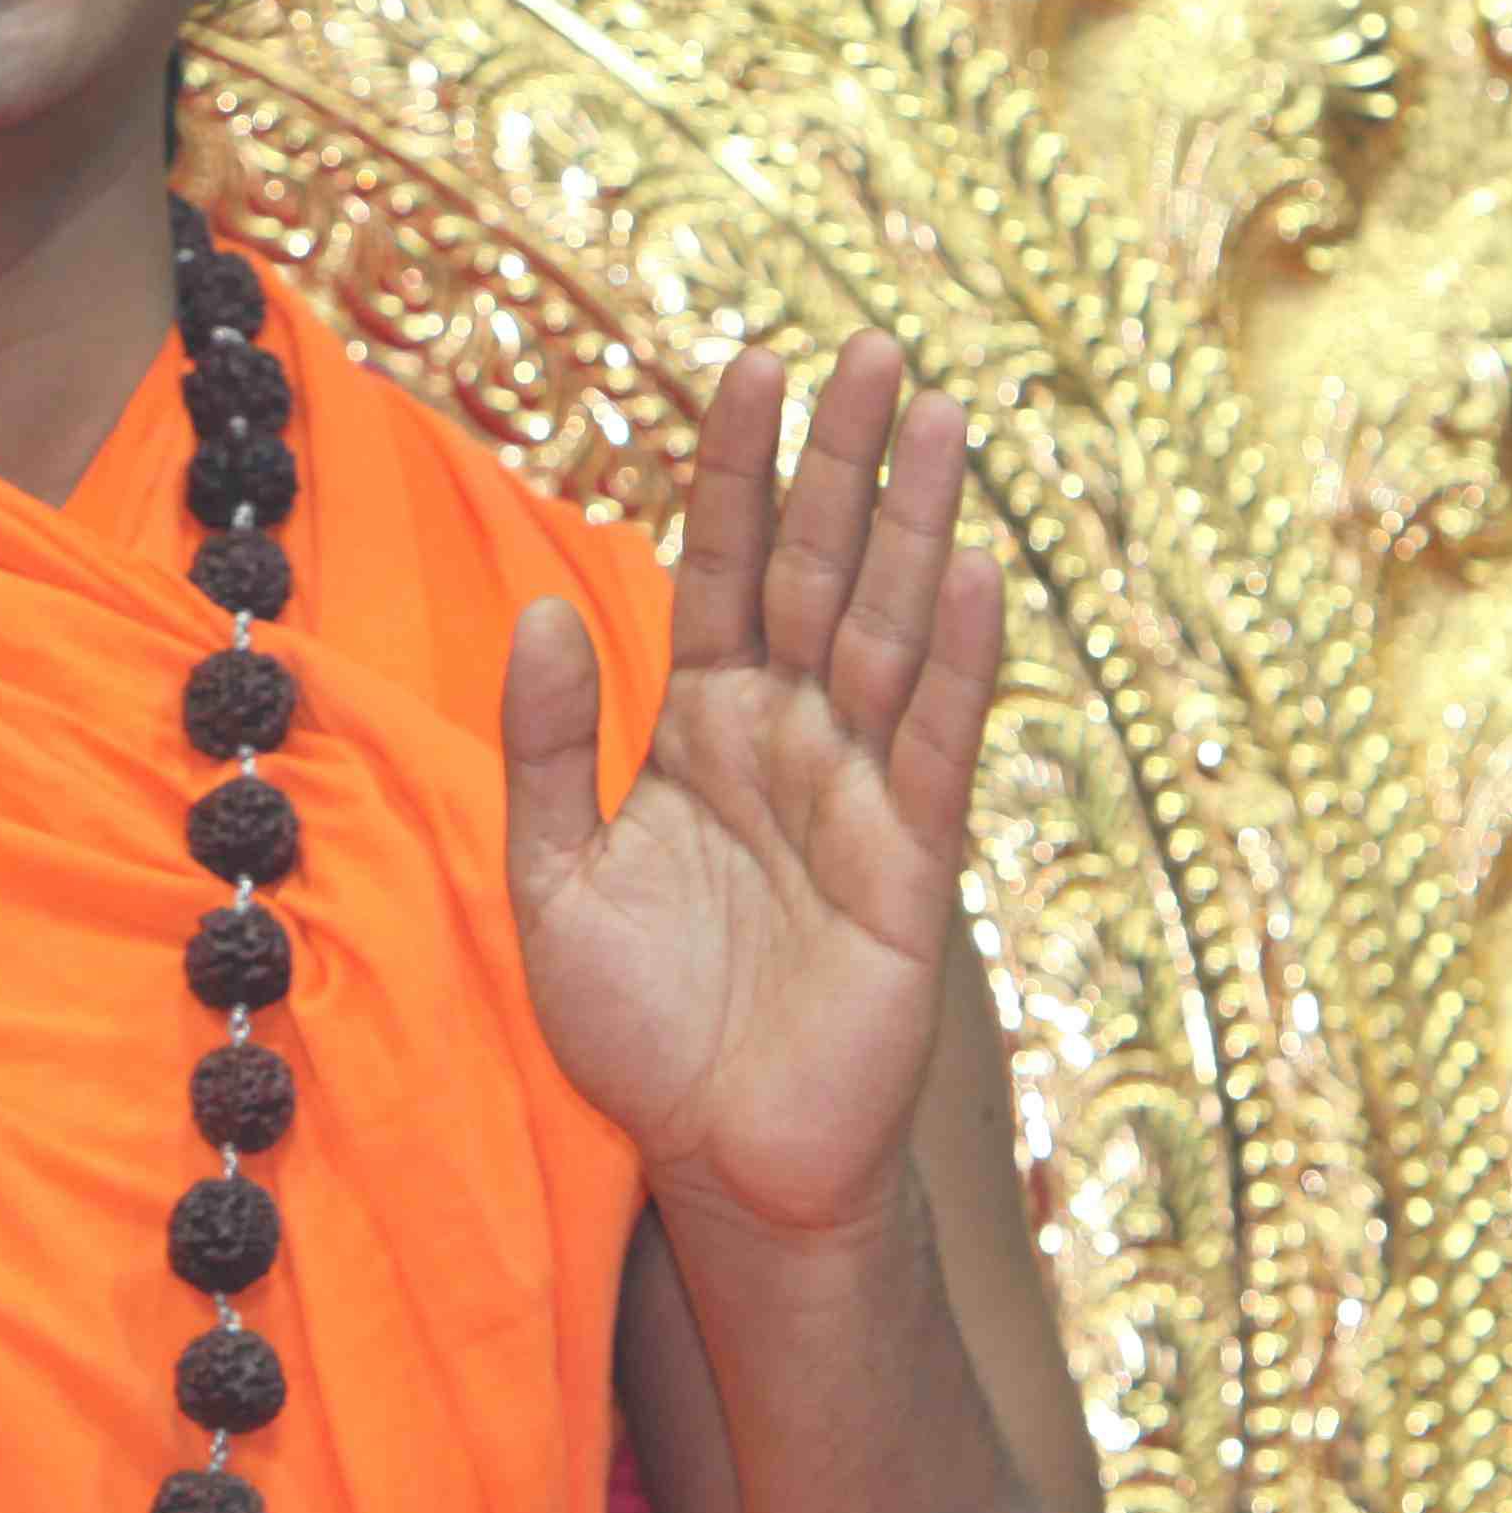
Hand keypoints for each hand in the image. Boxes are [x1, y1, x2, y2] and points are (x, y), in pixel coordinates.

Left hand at [499, 333, 1004, 1249]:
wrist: (720, 1164)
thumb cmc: (640, 1034)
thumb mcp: (553, 881)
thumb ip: (546, 747)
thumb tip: (539, 609)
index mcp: (701, 730)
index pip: (720, 567)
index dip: (734, 469)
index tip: (750, 363)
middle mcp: (788, 743)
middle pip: (817, 571)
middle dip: (841, 462)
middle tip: (871, 347)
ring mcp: (856, 797)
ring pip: (887, 632)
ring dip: (913, 525)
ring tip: (940, 415)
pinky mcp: (910, 870)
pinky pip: (935, 748)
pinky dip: (953, 661)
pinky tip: (972, 572)